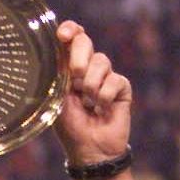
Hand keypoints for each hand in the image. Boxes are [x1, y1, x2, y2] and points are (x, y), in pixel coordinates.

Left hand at [52, 21, 132, 179]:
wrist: (89, 149)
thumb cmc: (69, 126)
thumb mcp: (57, 97)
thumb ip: (58, 72)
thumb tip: (59, 46)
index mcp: (68, 67)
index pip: (71, 38)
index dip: (69, 30)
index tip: (63, 35)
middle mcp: (88, 68)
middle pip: (86, 41)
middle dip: (79, 56)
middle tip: (76, 76)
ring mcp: (106, 76)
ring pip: (101, 60)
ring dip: (90, 84)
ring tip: (87, 104)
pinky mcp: (122, 88)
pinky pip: (115, 80)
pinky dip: (105, 96)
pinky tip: (102, 109)